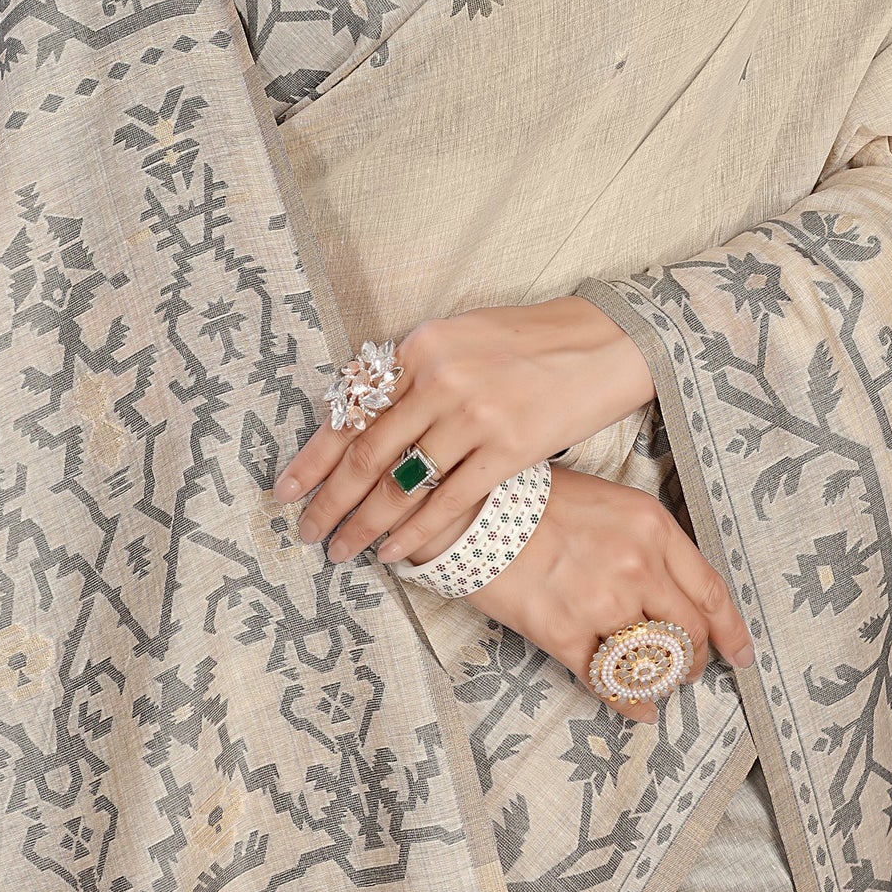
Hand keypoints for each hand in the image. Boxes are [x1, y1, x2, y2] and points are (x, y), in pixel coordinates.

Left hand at [276, 298, 656, 565]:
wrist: (606, 341)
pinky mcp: (510, 448)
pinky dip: (418, 533)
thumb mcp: (461, 337)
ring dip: (366, 524)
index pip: (352, 409)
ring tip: (343, 550)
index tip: (286, 489)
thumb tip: (369, 416)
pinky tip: (396, 554)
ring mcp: (474, 414)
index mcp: (421, 346)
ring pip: (402, 484)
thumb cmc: (532, 340)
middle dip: (330, 501)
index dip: (314, 455)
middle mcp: (439, 377)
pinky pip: (450, 502)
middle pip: (367, 454)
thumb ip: (415, 373)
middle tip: (306, 532)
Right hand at [465, 465, 755, 722]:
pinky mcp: (565, 634)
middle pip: (689, 633)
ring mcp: (601, 604)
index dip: (731, 630)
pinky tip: (639, 710)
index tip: (741, 653)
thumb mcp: (610, 503)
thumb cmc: (540, 501)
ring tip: (658, 684)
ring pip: (654, 662)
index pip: (710, 590)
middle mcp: (636, 566)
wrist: (476, 512)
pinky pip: (611, 683)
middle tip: (690, 669)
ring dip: (662, 681)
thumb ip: (647, 542)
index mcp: (652, 527)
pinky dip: (631, 703)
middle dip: (695, 659)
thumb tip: (672, 588)